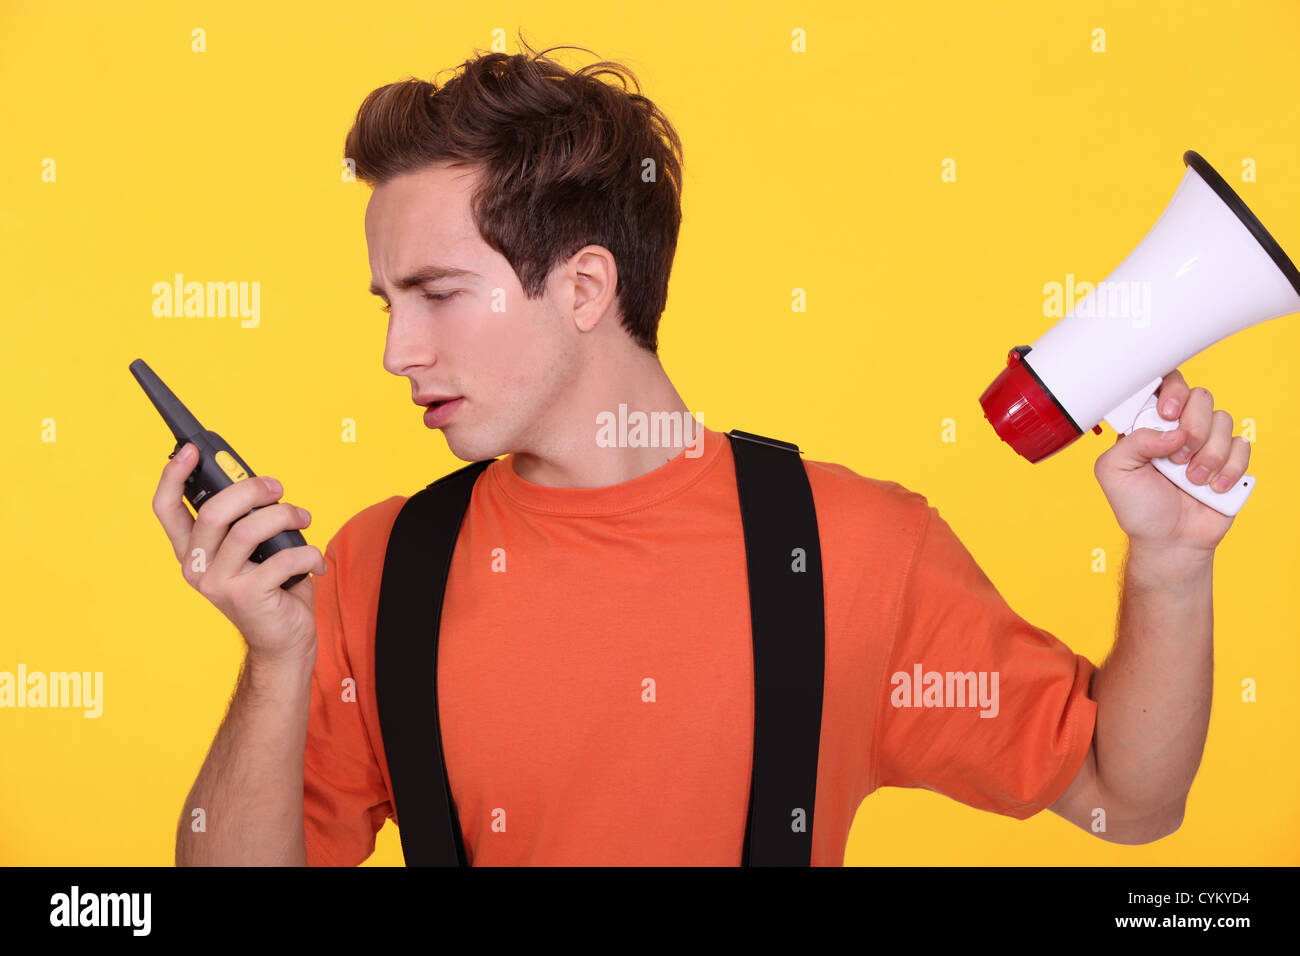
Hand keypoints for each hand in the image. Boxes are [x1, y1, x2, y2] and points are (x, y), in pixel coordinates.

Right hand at [152, 443, 326, 664]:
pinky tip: (315, 563)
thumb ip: (245, 519)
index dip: (173, 476)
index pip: (166, 509)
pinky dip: (308, 553)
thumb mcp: (253, 549)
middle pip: (213, 512)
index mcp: (191, 551)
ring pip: (250, 529)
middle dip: (251, 489)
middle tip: (278, 488)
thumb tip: (258, 483)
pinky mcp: (247, 597)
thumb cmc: (272, 587)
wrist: (284, 641)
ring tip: (304, 519)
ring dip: (286, 516)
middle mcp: (196, 567)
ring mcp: (218, 585)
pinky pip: (283, 558)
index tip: (192, 450)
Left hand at [1092, 369, 1248, 554]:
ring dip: (1209, 455)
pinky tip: (1212, 487)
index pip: (1165, 384)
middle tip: (1177, 460)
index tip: (1167, 414)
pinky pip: (1242, 445)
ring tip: (1192, 480)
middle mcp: (1179, 427)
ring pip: (1224, 420)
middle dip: (1192, 429)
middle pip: (1200, 396)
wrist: (1170, 541)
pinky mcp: (1231, 459)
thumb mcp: (1114, 473)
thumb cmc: (1138, 507)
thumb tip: (1172, 432)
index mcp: (1148, 424)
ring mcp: (1208, 441)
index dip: (1171, 391)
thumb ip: (1132, 443)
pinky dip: (1229, 469)